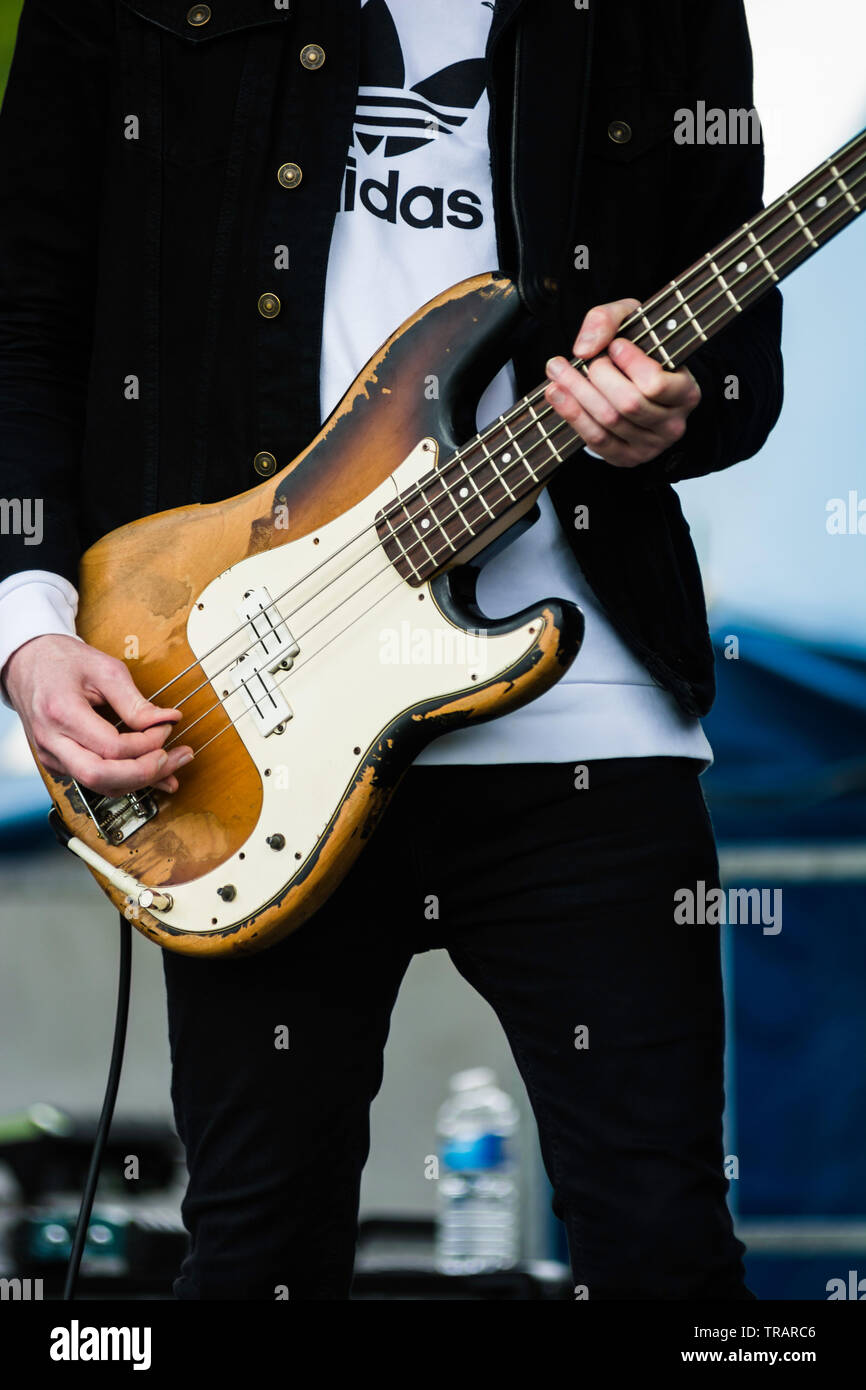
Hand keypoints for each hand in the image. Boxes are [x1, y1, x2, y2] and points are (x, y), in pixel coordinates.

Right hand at [3, 634, 193, 794]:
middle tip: (172, 759)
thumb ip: (135, 701)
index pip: (111, 747)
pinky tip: (149, 770)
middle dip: (144, 774)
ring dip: (140, 781)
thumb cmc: (62, 661)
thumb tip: (167, 719)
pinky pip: (94, 780)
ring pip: (99, 785)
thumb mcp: (104, 669)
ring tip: (171, 765)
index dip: (146, 743)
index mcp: (61, 712)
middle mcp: (52, 741)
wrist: (28, 662)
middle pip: (101, 777)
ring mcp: (51, 756)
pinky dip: (124, 779)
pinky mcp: (57, 762)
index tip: (166, 728)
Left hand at [543, 297, 701, 467]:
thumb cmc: (639, 350)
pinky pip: (596, 439)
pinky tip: (556, 392)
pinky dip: (571, 413)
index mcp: (686, 393)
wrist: (637, 383)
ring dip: (576, 391)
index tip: (615, 345)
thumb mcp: (632, 320)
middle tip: (583, 358)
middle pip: (629, 404)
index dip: (630, 363)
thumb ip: (609, 319)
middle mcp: (673, 425)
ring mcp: (649, 447)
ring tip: (556, 368)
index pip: (656, 385)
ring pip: (608, 420)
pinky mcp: (625, 458)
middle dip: (598, 376)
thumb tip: (585, 349)